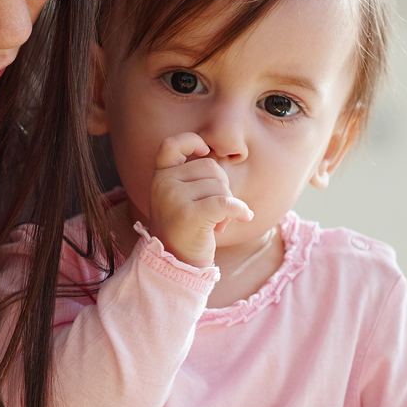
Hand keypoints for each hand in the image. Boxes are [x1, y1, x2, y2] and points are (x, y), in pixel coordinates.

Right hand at [148, 132, 251, 267]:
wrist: (176, 265)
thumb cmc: (186, 230)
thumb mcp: (180, 198)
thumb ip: (194, 177)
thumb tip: (227, 156)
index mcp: (160, 176)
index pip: (171, 145)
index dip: (191, 141)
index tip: (205, 151)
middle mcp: (163, 184)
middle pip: (210, 167)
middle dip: (222, 188)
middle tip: (216, 213)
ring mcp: (174, 198)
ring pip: (220, 186)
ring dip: (228, 205)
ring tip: (217, 223)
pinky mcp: (189, 215)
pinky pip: (225, 202)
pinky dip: (240, 209)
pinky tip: (246, 216)